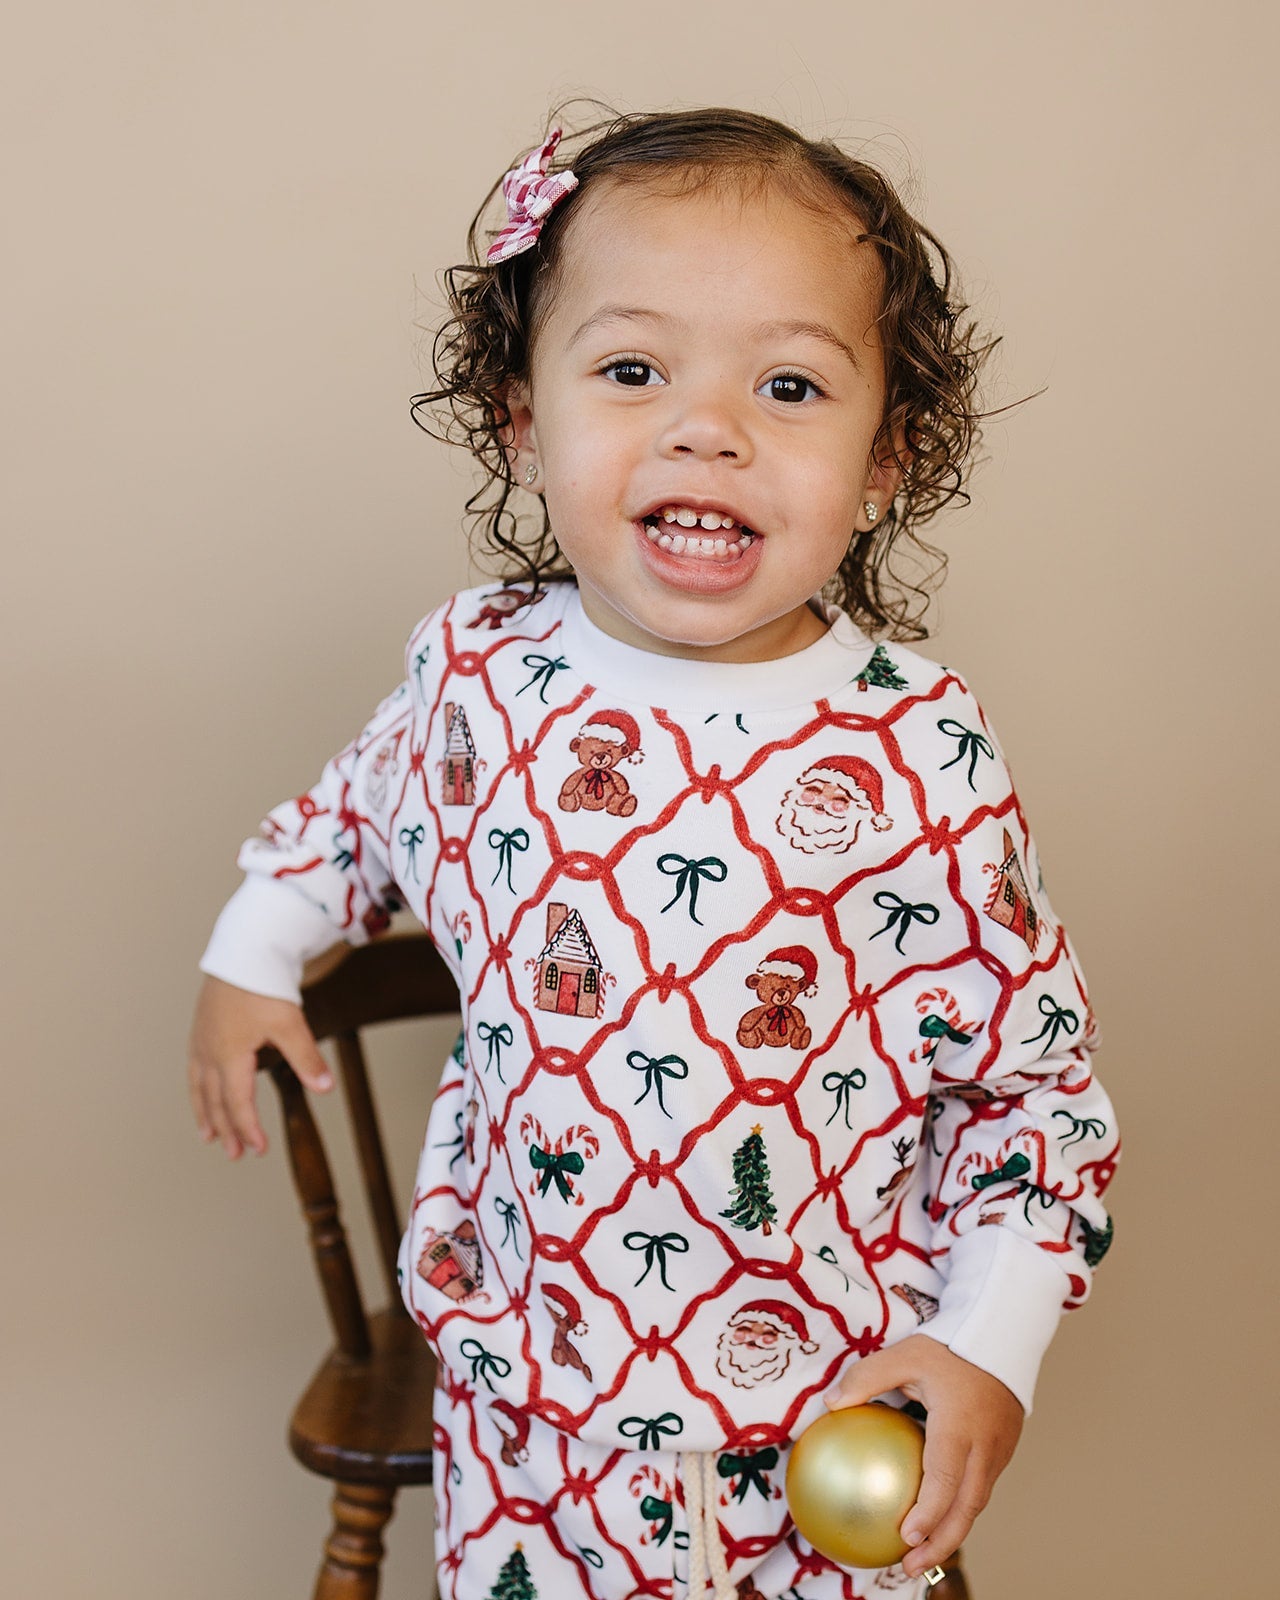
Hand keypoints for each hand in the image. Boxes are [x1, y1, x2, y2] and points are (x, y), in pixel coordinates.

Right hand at [187, 975, 332, 1158]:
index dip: (248, 1129)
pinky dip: (198, 1090)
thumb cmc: (263, 985)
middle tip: (236, 1155)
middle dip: (227, 1129)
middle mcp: (209, 1052)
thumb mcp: (290, 1023)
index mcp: (230, 1055)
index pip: (238, 1103)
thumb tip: (325, 1087)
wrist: (242, 950)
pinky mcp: (200, 1029)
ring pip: (200, 1087)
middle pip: (216, 1101)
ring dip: (206, 1114)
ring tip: (209, 1137)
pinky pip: (194, 1069)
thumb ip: (306, 1058)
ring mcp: (201, 1041)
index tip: (259, 1149)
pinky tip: (203, 1094)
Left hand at [823, 1334, 1022, 1579]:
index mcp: (959, 1425)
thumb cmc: (949, 1348)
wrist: (1002, 1339)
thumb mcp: (906, 1354)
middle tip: (909, 1567)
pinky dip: (959, 1511)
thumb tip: (831, 1404)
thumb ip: (868, 1377)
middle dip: (940, 1544)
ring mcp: (998, 1453)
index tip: (906, 1536)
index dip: (928, 1512)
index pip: (944, 1478)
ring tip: (920, 1556)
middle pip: (966, 1508)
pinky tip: (935, 1520)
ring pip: (976, 1504)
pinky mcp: (1003, 1453)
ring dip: (951, 1534)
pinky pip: (980, 1489)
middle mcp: (984, 1446)